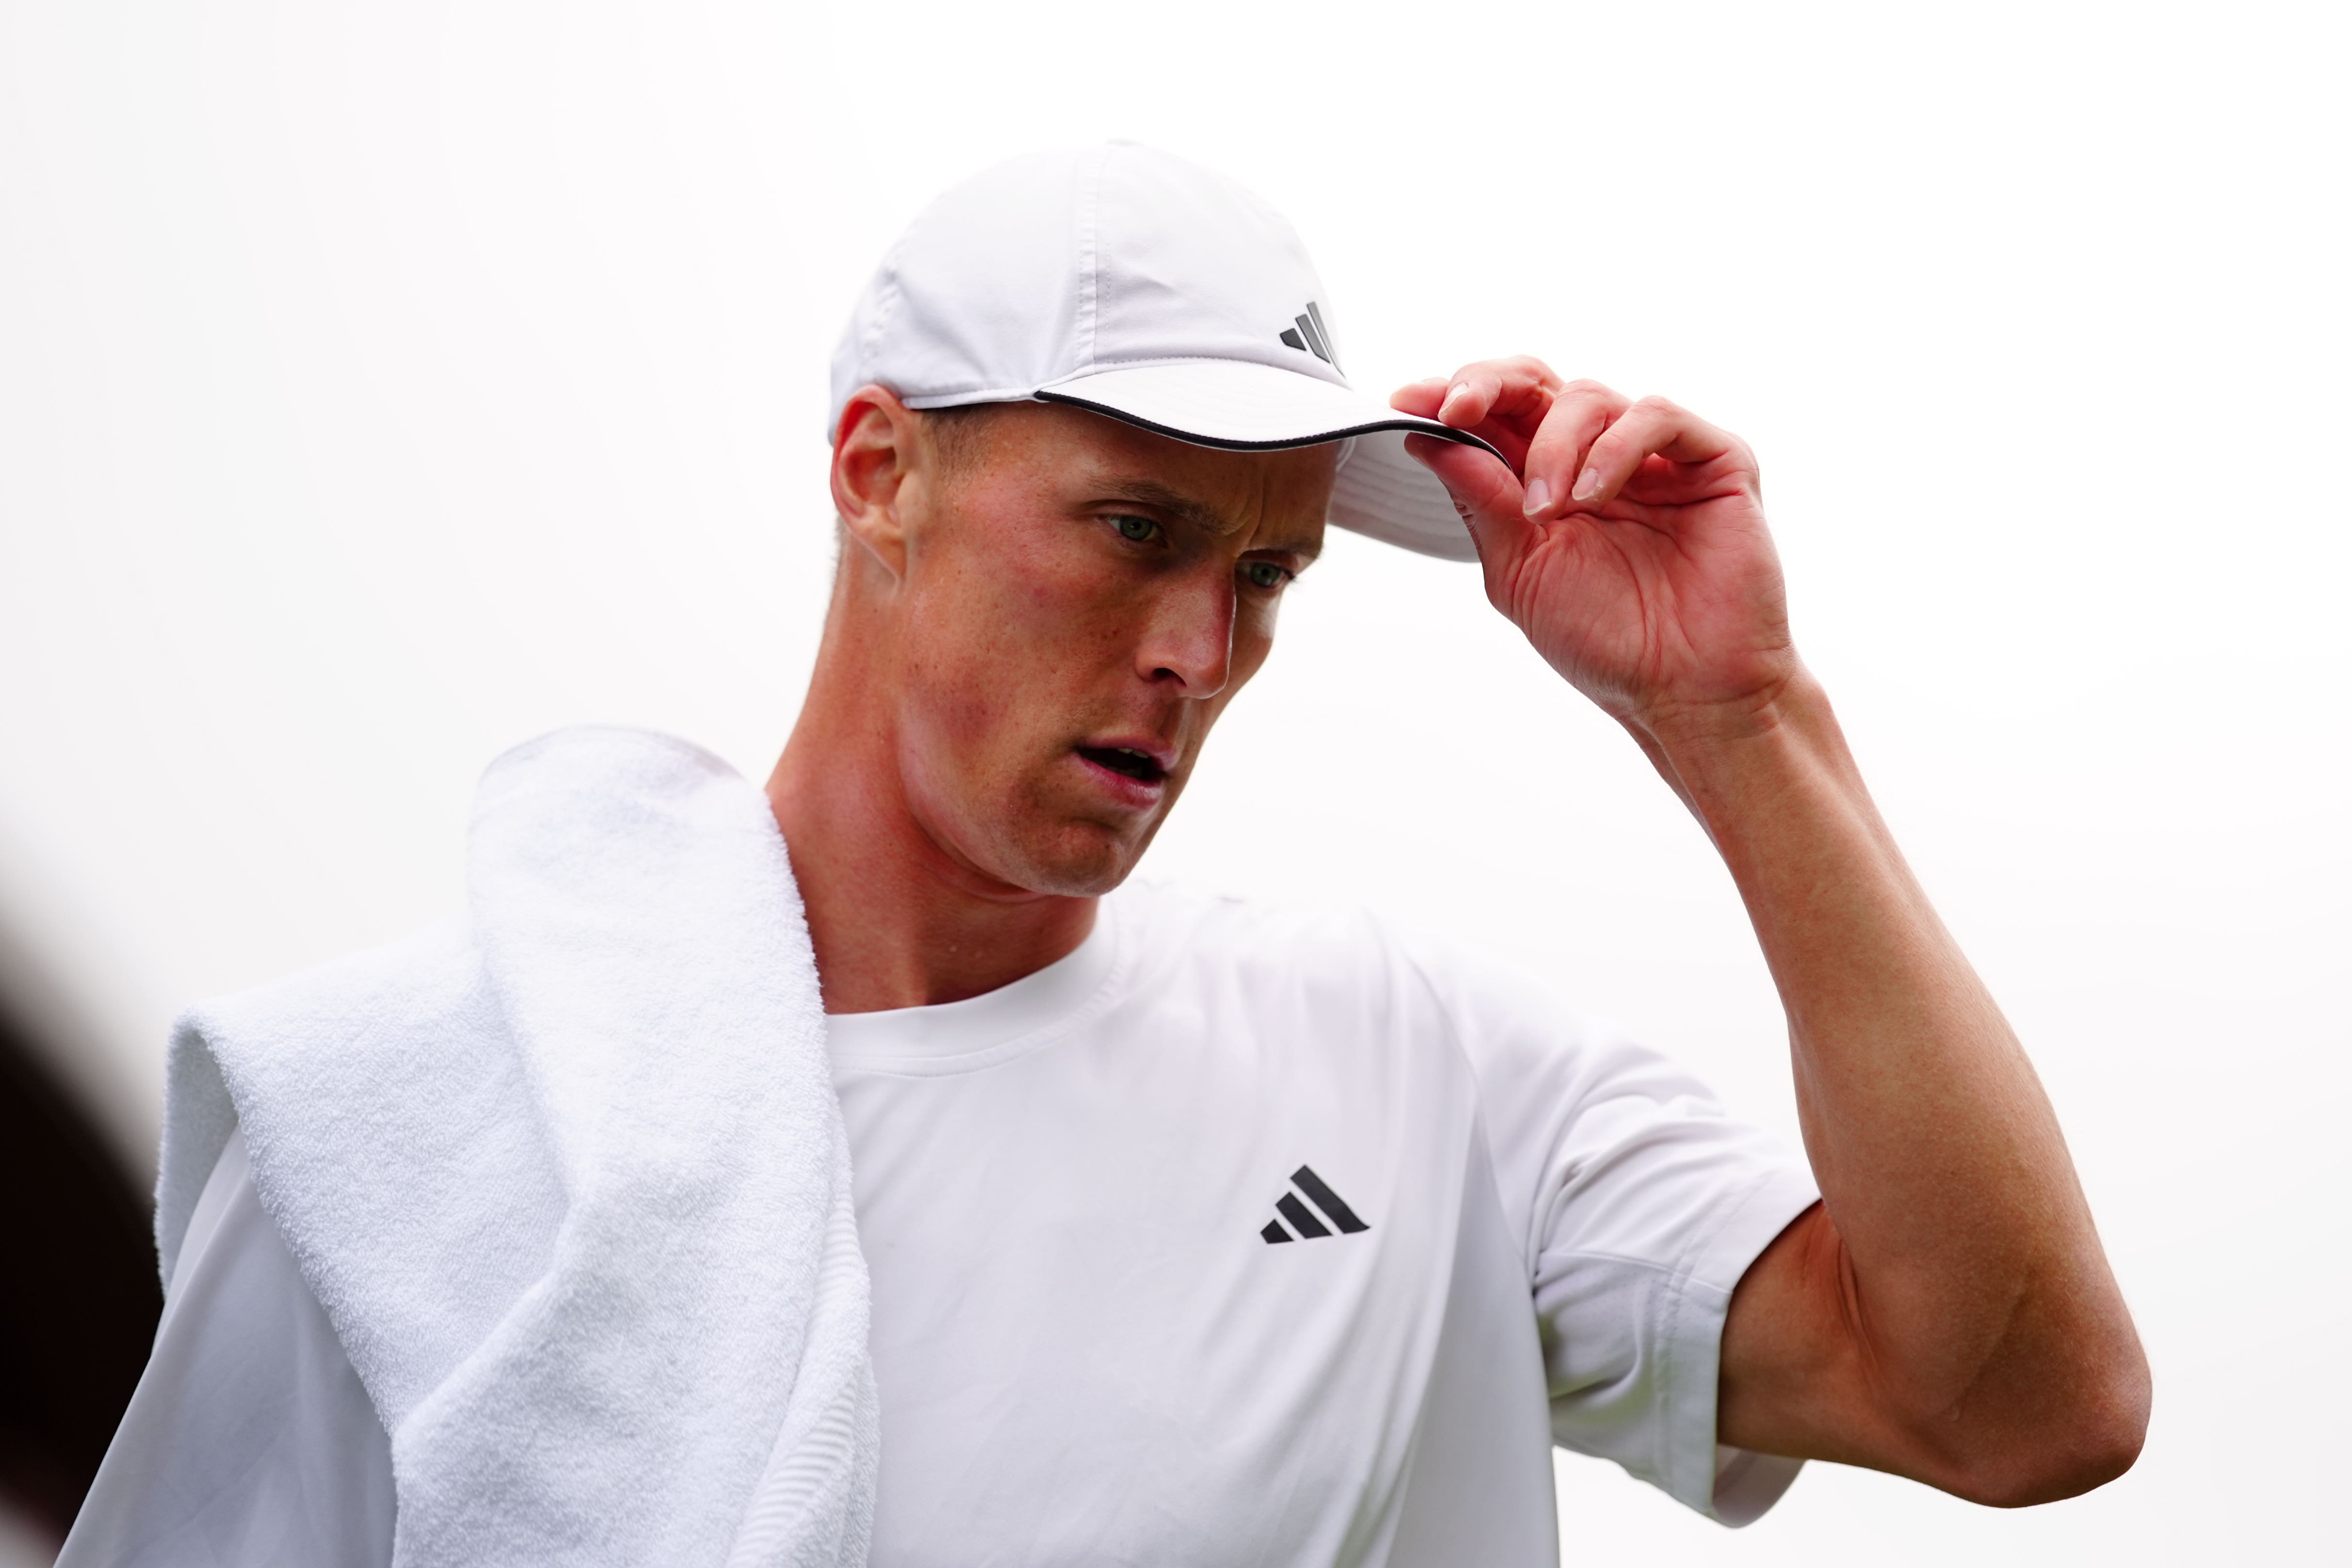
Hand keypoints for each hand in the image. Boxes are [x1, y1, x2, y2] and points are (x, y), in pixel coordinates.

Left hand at [1394, 359, 1795, 740]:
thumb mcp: (1519, 571)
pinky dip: (1615, 447)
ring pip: (1588, 396)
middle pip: (1535, 383)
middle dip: (1487, 385)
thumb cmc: (1607, 640)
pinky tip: (1592, 493)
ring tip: (1546, 510)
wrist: (1686, 691)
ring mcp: (1654, 455)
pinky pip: (1656, 416)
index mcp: (1545, 482)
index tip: (1405, 402)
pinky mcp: (1714, 459)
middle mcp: (1595, 458)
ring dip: (1552, 446)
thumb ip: (1480, 503)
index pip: (1496, 415)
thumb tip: (1425, 439)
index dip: (1452, 398)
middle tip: (1455, 409)